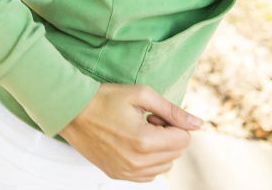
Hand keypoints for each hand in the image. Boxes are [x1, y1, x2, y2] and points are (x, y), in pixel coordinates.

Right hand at [59, 82, 201, 181]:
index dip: (174, 123)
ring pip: (164, 166)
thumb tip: (198, 124)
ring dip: (159, 149)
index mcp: (144, 141)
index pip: (184, 139)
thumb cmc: (105, 99)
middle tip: (146, 121)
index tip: (155, 115)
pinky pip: (148, 175)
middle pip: (176, 154)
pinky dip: (148, 161)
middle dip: (168, 135)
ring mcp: (126, 172)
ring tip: (138, 132)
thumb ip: (173, 111)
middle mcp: (137, 162)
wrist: (72, 111)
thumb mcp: (142, 95)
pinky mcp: (117, 175)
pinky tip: (132, 144)